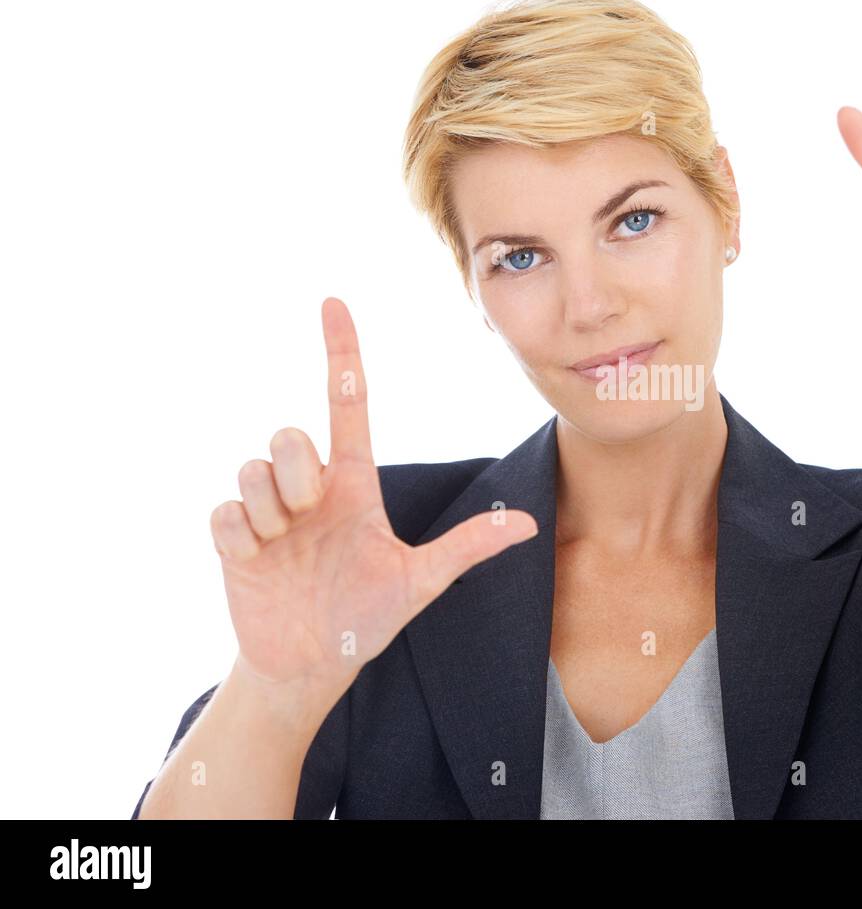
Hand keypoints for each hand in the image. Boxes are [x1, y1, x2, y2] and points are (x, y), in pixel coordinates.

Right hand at [210, 297, 537, 693]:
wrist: (312, 664)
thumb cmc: (368, 615)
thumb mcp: (420, 580)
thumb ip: (467, 547)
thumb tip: (528, 525)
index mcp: (354, 483)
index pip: (348, 403)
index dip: (343, 352)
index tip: (336, 302)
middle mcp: (310, 487)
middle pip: (291, 434)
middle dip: (298, 470)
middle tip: (311, 516)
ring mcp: (268, 511)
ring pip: (253, 468)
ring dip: (271, 510)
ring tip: (286, 546)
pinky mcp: (233, 538)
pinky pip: (226, 511)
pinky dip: (240, 534)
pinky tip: (257, 558)